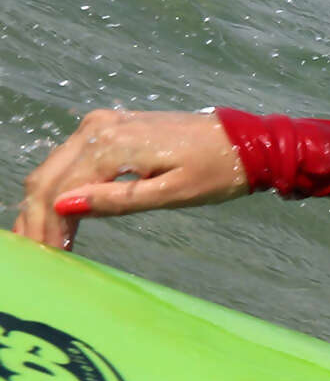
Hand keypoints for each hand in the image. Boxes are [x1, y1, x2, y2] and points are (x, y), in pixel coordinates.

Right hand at [15, 108, 248, 249]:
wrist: (244, 141)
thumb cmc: (216, 171)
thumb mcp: (172, 194)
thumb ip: (119, 200)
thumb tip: (66, 206)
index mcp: (110, 144)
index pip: (61, 190)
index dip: (48, 225)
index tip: (47, 257)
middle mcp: (96, 128)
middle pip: (48, 177)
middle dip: (35, 217)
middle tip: (33, 253)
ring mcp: (101, 124)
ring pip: (54, 167)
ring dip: (42, 203)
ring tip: (40, 240)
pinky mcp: (109, 127)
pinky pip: (71, 159)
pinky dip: (60, 186)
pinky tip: (58, 212)